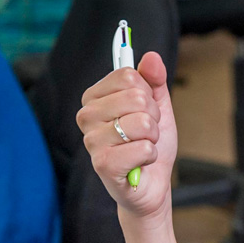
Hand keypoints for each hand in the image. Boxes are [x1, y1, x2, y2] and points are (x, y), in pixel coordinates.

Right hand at [76, 51, 177, 220]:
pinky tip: (140, 163)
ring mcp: (91, 140)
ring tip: (143, 148)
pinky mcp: (102, 164)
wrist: (152, 185)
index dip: (148, 94)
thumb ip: (154, 80)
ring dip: (153, 138)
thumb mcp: (157, 108)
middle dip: (153, 118)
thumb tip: (152, 57)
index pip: (128, 75)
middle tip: (146, 134)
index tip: (145, 110)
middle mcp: (86, 115)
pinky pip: (142, 147)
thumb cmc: (149, 145)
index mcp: (95, 97)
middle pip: (137, 96)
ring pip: (142, 122)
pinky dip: (150, 155)